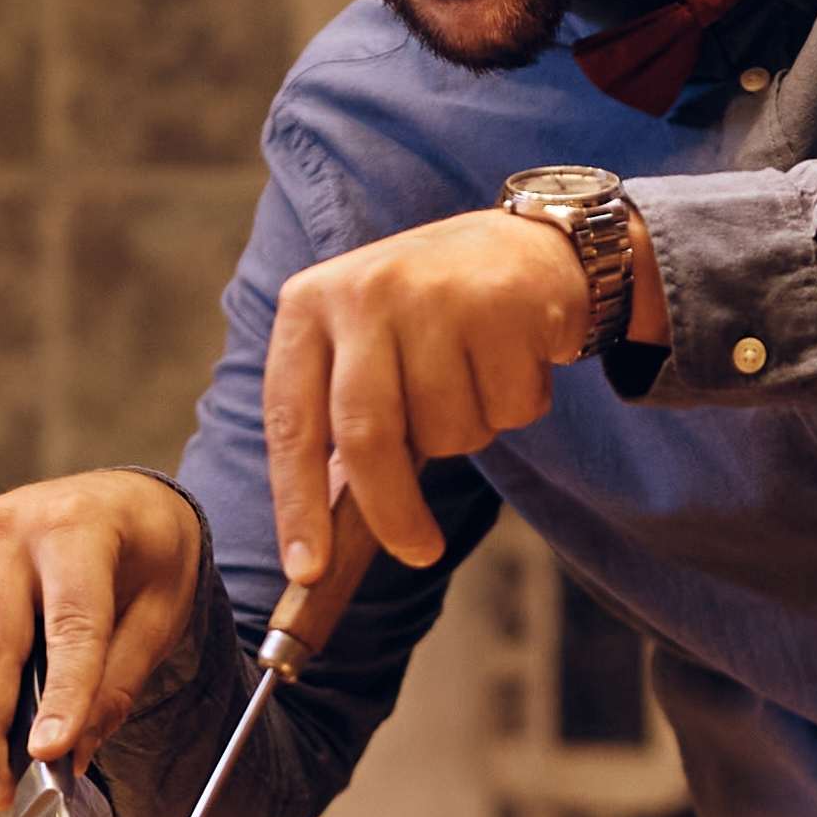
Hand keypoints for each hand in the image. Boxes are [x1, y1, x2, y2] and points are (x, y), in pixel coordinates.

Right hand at [0, 469, 219, 812]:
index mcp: (81, 525)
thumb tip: (71, 753)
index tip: (48, 755)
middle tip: (0, 792)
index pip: (72, 626)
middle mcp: (13, 521)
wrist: (120, 498)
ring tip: (1, 763)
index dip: (63, 696)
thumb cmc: (147, 558)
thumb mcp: (161, 614)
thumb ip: (118, 682)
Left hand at [262, 211, 589, 583]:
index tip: (307, 569)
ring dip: (470, 433)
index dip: (296, 504)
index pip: (290, 421)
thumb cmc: (431, 318)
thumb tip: (319, 537)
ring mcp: (434, 293)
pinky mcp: (501, 303)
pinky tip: (512, 360)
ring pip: (448, 430)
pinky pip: (507, 409)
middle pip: (367, 435)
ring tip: (474, 381)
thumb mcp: (365, 346)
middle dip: (391, 511)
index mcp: (309, 304)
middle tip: (418, 552)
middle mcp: (364, 291)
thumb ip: (340, 421)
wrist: (526, 247)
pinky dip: (517, 407)